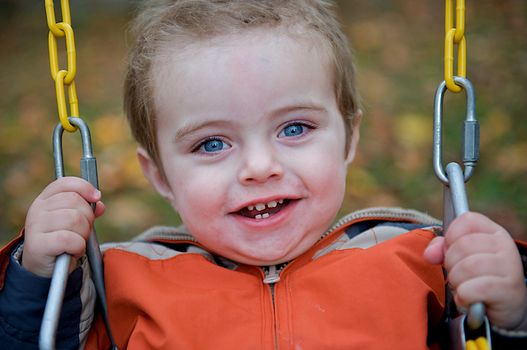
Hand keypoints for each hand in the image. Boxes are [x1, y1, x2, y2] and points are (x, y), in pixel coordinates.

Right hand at [22, 177, 103, 277]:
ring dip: (83, 234)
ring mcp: (35, 226)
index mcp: (44, 200)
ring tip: (77, 242)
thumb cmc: (60, 241)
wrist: (43, 267)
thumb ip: (86, 210)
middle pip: (74, 201)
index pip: (65, 183)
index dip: (84, 187)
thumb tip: (100, 204)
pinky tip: (73, 251)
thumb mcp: (72, 222)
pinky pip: (69, 239)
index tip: (97, 197)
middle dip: (87, 217)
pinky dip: (78, 246)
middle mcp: (37, 210)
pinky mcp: (38, 244)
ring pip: (74, 219)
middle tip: (83, 231)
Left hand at [424, 212, 526, 329]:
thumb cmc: (479, 277)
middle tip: (458, 274)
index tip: (451, 250)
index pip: (467, 220)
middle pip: (463, 245)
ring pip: (467, 267)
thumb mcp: (461, 257)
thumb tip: (429, 254)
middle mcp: (506, 246)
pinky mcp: (509, 291)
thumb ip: (442, 248)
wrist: (505, 306)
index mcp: (495, 232)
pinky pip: (473, 289)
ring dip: (456, 281)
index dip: (451, 236)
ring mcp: (510, 268)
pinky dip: (463, 296)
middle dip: (451, 263)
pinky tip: (468, 299)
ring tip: (463, 287)